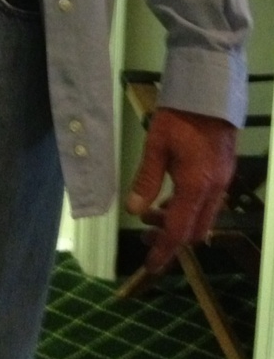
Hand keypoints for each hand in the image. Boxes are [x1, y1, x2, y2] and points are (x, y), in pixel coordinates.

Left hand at [125, 107, 236, 273]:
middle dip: (169, 239)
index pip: (178, 230)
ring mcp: (222, 182)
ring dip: (178, 222)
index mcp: (195, 186)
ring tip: (152, 212)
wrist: (210, 93)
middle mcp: (214, 190)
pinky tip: (170, 198)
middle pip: (194, 230)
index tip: (151, 265)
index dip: (164, 250)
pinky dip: (189, 209)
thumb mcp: (156, 146)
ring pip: (203, 218)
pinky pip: (208, 203)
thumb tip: (134, 209)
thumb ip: (145, 179)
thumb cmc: (180, 117)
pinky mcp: (223, 173)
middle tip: (144, 234)